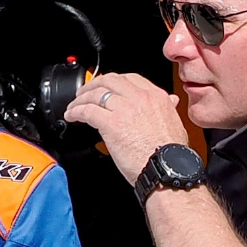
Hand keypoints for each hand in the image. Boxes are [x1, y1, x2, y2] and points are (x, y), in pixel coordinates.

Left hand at [64, 72, 188, 183]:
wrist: (167, 168)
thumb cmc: (171, 154)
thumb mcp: (175, 123)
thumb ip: (169, 108)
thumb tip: (171, 101)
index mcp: (156, 96)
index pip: (129, 78)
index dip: (113, 81)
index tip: (105, 87)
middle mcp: (140, 98)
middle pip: (109, 81)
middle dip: (93, 85)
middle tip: (84, 93)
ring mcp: (124, 108)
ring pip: (96, 94)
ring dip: (81, 99)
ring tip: (74, 106)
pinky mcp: (111, 123)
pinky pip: (87, 111)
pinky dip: (76, 112)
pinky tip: (71, 116)